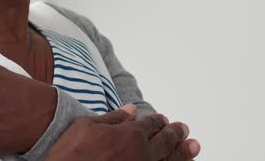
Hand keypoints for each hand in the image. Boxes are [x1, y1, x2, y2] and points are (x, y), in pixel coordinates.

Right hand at [46, 105, 200, 160]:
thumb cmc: (71, 151)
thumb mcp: (88, 125)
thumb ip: (114, 117)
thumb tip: (131, 110)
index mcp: (129, 135)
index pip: (150, 125)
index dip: (158, 121)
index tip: (163, 119)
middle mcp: (141, 154)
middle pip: (166, 142)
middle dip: (176, 134)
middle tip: (183, 129)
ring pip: (170, 160)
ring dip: (183, 152)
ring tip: (193, 146)